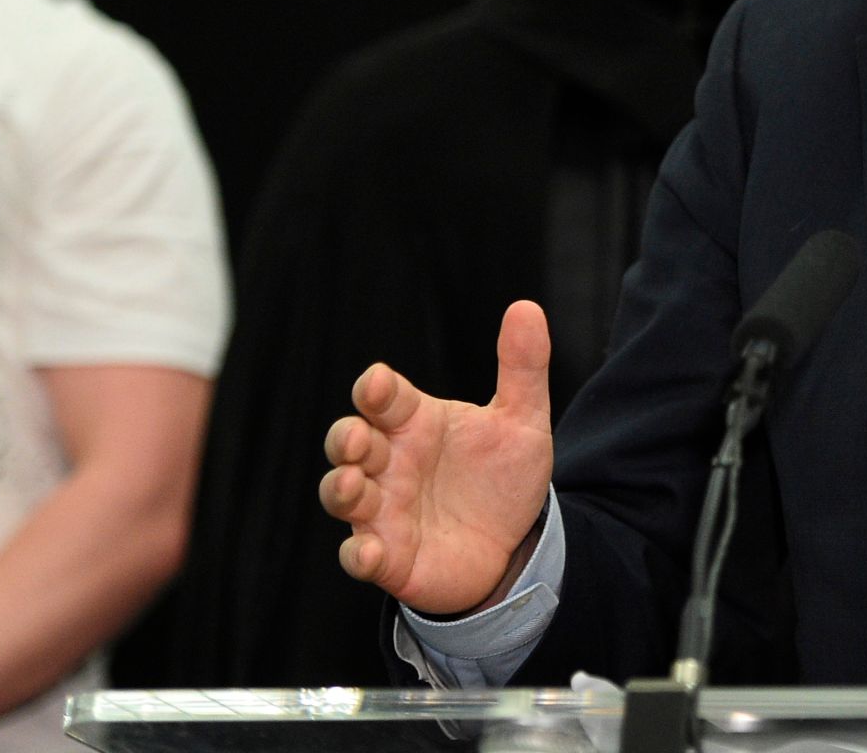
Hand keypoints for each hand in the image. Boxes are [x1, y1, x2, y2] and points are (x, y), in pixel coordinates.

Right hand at [320, 300, 555, 614]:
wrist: (514, 543)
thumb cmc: (502, 476)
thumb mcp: (522, 421)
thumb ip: (522, 367)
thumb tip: (526, 308)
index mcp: (415, 422)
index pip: (384, 397)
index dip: (376, 390)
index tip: (378, 383)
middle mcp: (390, 462)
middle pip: (348, 442)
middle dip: (345, 438)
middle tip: (358, 438)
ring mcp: (383, 511)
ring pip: (342, 494)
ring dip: (340, 488)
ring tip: (353, 483)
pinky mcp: (389, 557)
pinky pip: (360, 556)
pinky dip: (358, 554)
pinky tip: (369, 552)